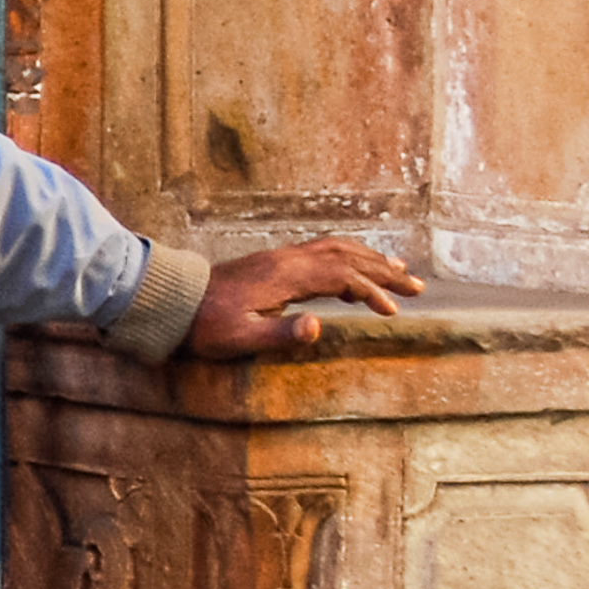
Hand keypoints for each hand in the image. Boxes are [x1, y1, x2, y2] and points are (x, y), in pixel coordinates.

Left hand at [188, 238, 421, 357]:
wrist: (170, 302)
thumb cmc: (203, 325)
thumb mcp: (239, 337)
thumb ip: (279, 333)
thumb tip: (318, 326)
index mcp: (285, 276)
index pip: (342, 278)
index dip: (371, 293)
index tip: (393, 312)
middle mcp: (287, 260)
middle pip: (347, 257)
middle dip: (384, 271)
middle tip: (418, 287)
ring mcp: (279, 258)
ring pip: (335, 250)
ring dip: (369, 260)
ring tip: (399, 272)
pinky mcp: (272, 263)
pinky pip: (319, 253)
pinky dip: (346, 260)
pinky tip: (353, 276)